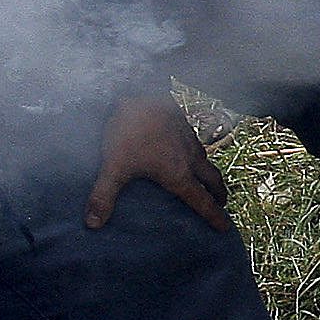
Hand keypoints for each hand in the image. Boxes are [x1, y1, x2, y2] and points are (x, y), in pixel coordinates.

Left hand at [86, 95, 230, 231]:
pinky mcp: (186, 127)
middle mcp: (191, 159)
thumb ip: (103, 195)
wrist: (142, 91)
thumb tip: (93, 225)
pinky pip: (199, 148)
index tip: (226, 228)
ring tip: (206, 182)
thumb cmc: (130, 131)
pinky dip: (200, 158)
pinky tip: (187, 155)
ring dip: (211, 175)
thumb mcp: (114, 165)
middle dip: (219, 195)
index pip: (202, 201)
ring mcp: (191, 141)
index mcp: (179, 174)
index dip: (214, 216)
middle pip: (214, 181)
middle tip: (221, 205)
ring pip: (208, 163)